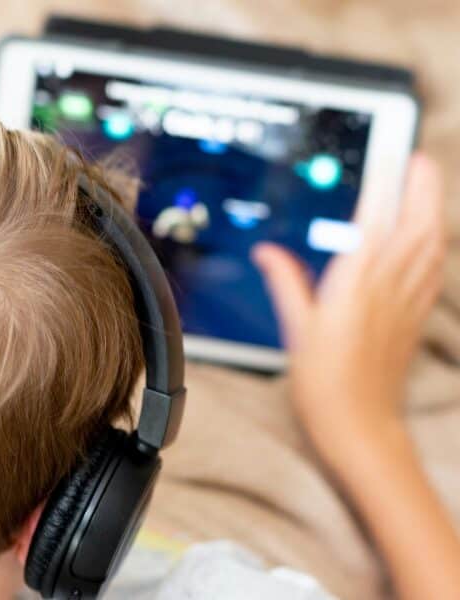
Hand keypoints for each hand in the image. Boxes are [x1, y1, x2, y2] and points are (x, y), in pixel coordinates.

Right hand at [252, 154, 446, 466]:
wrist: (361, 426)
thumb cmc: (324, 383)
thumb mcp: (295, 329)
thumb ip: (285, 283)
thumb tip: (268, 252)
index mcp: (355, 285)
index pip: (375, 220)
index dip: (384, 181)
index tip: (388, 151)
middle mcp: (389, 288)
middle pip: (418, 225)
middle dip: (422, 186)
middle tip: (417, 158)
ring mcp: (408, 303)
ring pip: (432, 244)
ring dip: (434, 210)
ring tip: (427, 185)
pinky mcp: (415, 319)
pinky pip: (433, 270)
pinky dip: (435, 244)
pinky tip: (432, 237)